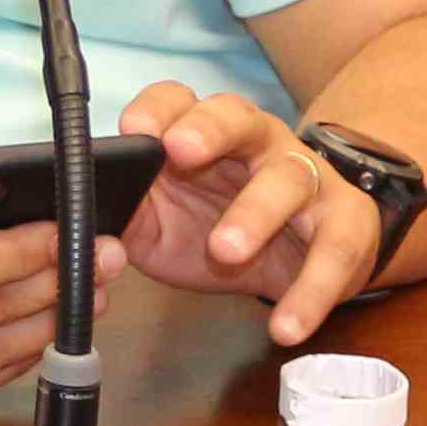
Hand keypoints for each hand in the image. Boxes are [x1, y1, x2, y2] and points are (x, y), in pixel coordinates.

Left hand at [113, 83, 379, 348]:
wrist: (308, 255)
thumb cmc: (220, 227)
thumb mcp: (162, 225)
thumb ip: (127, 217)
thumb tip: (80, 226)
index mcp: (204, 134)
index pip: (178, 100)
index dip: (157, 110)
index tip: (134, 130)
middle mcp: (257, 143)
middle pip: (238, 118)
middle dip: (209, 131)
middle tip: (181, 153)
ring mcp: (306, 178)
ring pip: (288, 178)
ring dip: (256, 213)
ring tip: (225, 251)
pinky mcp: (346, 224)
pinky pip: (334, 251)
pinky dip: (311, 291)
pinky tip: (285, 325)